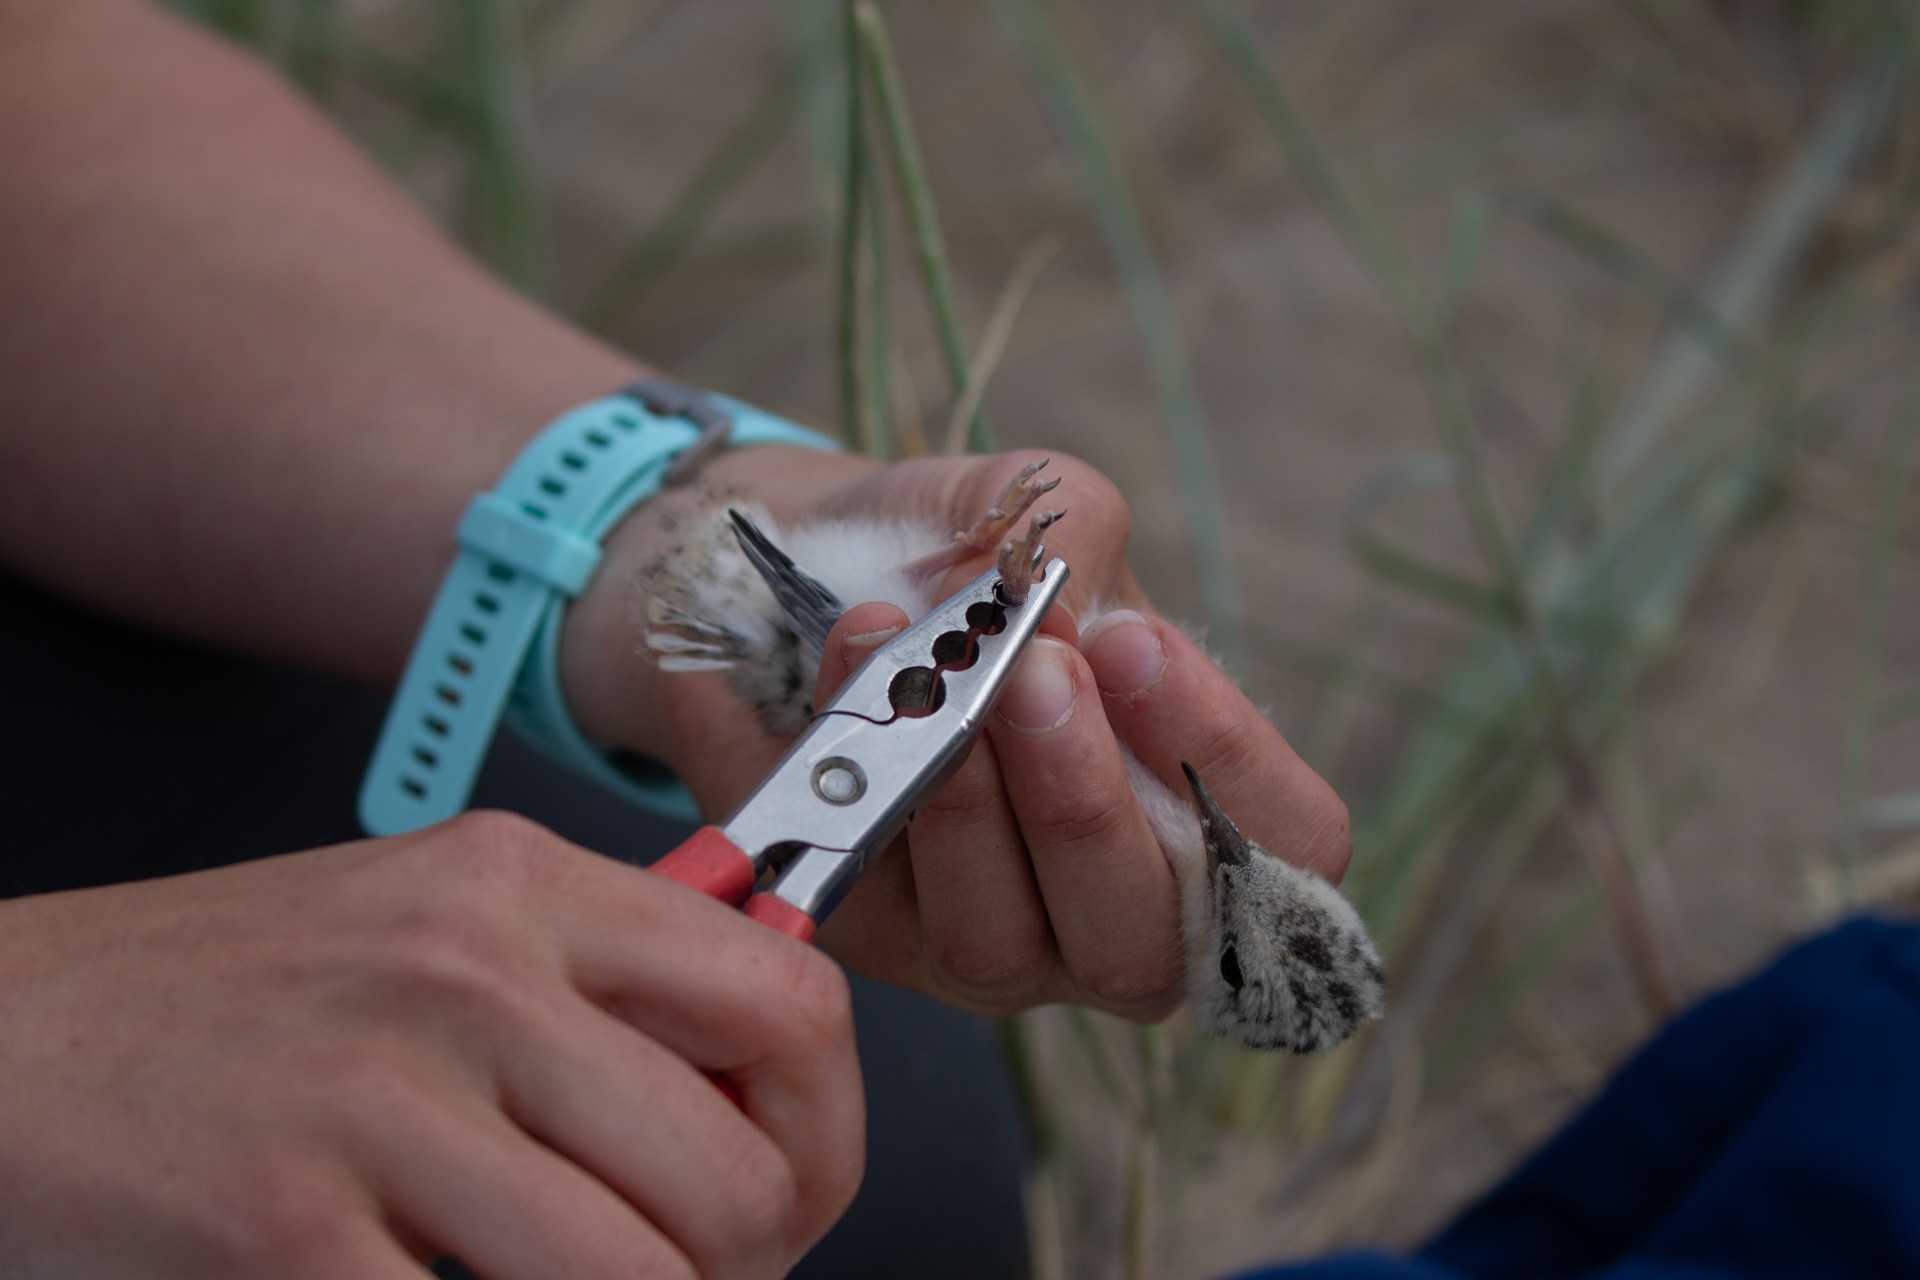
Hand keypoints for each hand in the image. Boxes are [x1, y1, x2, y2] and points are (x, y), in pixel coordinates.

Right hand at [0, 813, 862, 1278]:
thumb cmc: (208, 1002)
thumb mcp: (419, 929)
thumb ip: (588, 985)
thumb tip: (755, 1077)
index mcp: (514, 881)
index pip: (788, 995)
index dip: (827, 1124)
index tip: (791, 1185)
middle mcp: (462, 968)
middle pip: (738, 1173)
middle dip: (742, 1268)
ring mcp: (373, 1100)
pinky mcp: (281, 1234)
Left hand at [564, 447, 1349, 1021]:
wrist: (808, 564)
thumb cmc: (964, 558)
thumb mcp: (1038, 508)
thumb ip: (1072, 531)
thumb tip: (1050, 590)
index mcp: (1200, 820)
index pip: (1289, 851)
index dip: (1233, 768)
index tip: (1138, 645)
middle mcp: (1108, 910)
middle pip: (1145, 944)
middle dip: (1087, 802)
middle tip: (1042, 670)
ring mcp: (990, 943)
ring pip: (1006, 942)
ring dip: (976, 807)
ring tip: (946, 677)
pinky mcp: (871, 939)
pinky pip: (879, 899)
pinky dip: (873, 776)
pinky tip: (861, 659)